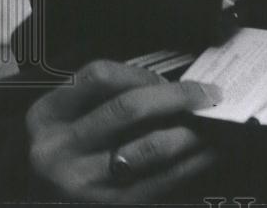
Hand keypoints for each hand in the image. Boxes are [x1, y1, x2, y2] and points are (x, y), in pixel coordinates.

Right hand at [25, 60, 221, 201]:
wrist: (54, 193)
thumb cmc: (76, 141)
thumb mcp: (75, 110)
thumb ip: (114, 91)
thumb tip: (179, 86)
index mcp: (47, 116)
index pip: (99, 76)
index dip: (143, 72)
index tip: (175, 74)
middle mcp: (59, 151)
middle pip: (127, 109)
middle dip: (178, 97)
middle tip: (211, 93)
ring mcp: (83, 184)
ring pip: (150, 147)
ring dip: (193, 132)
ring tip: (219, 121)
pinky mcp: (114, 207)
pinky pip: (163, 180)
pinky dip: (194, 163)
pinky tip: (211, 151)